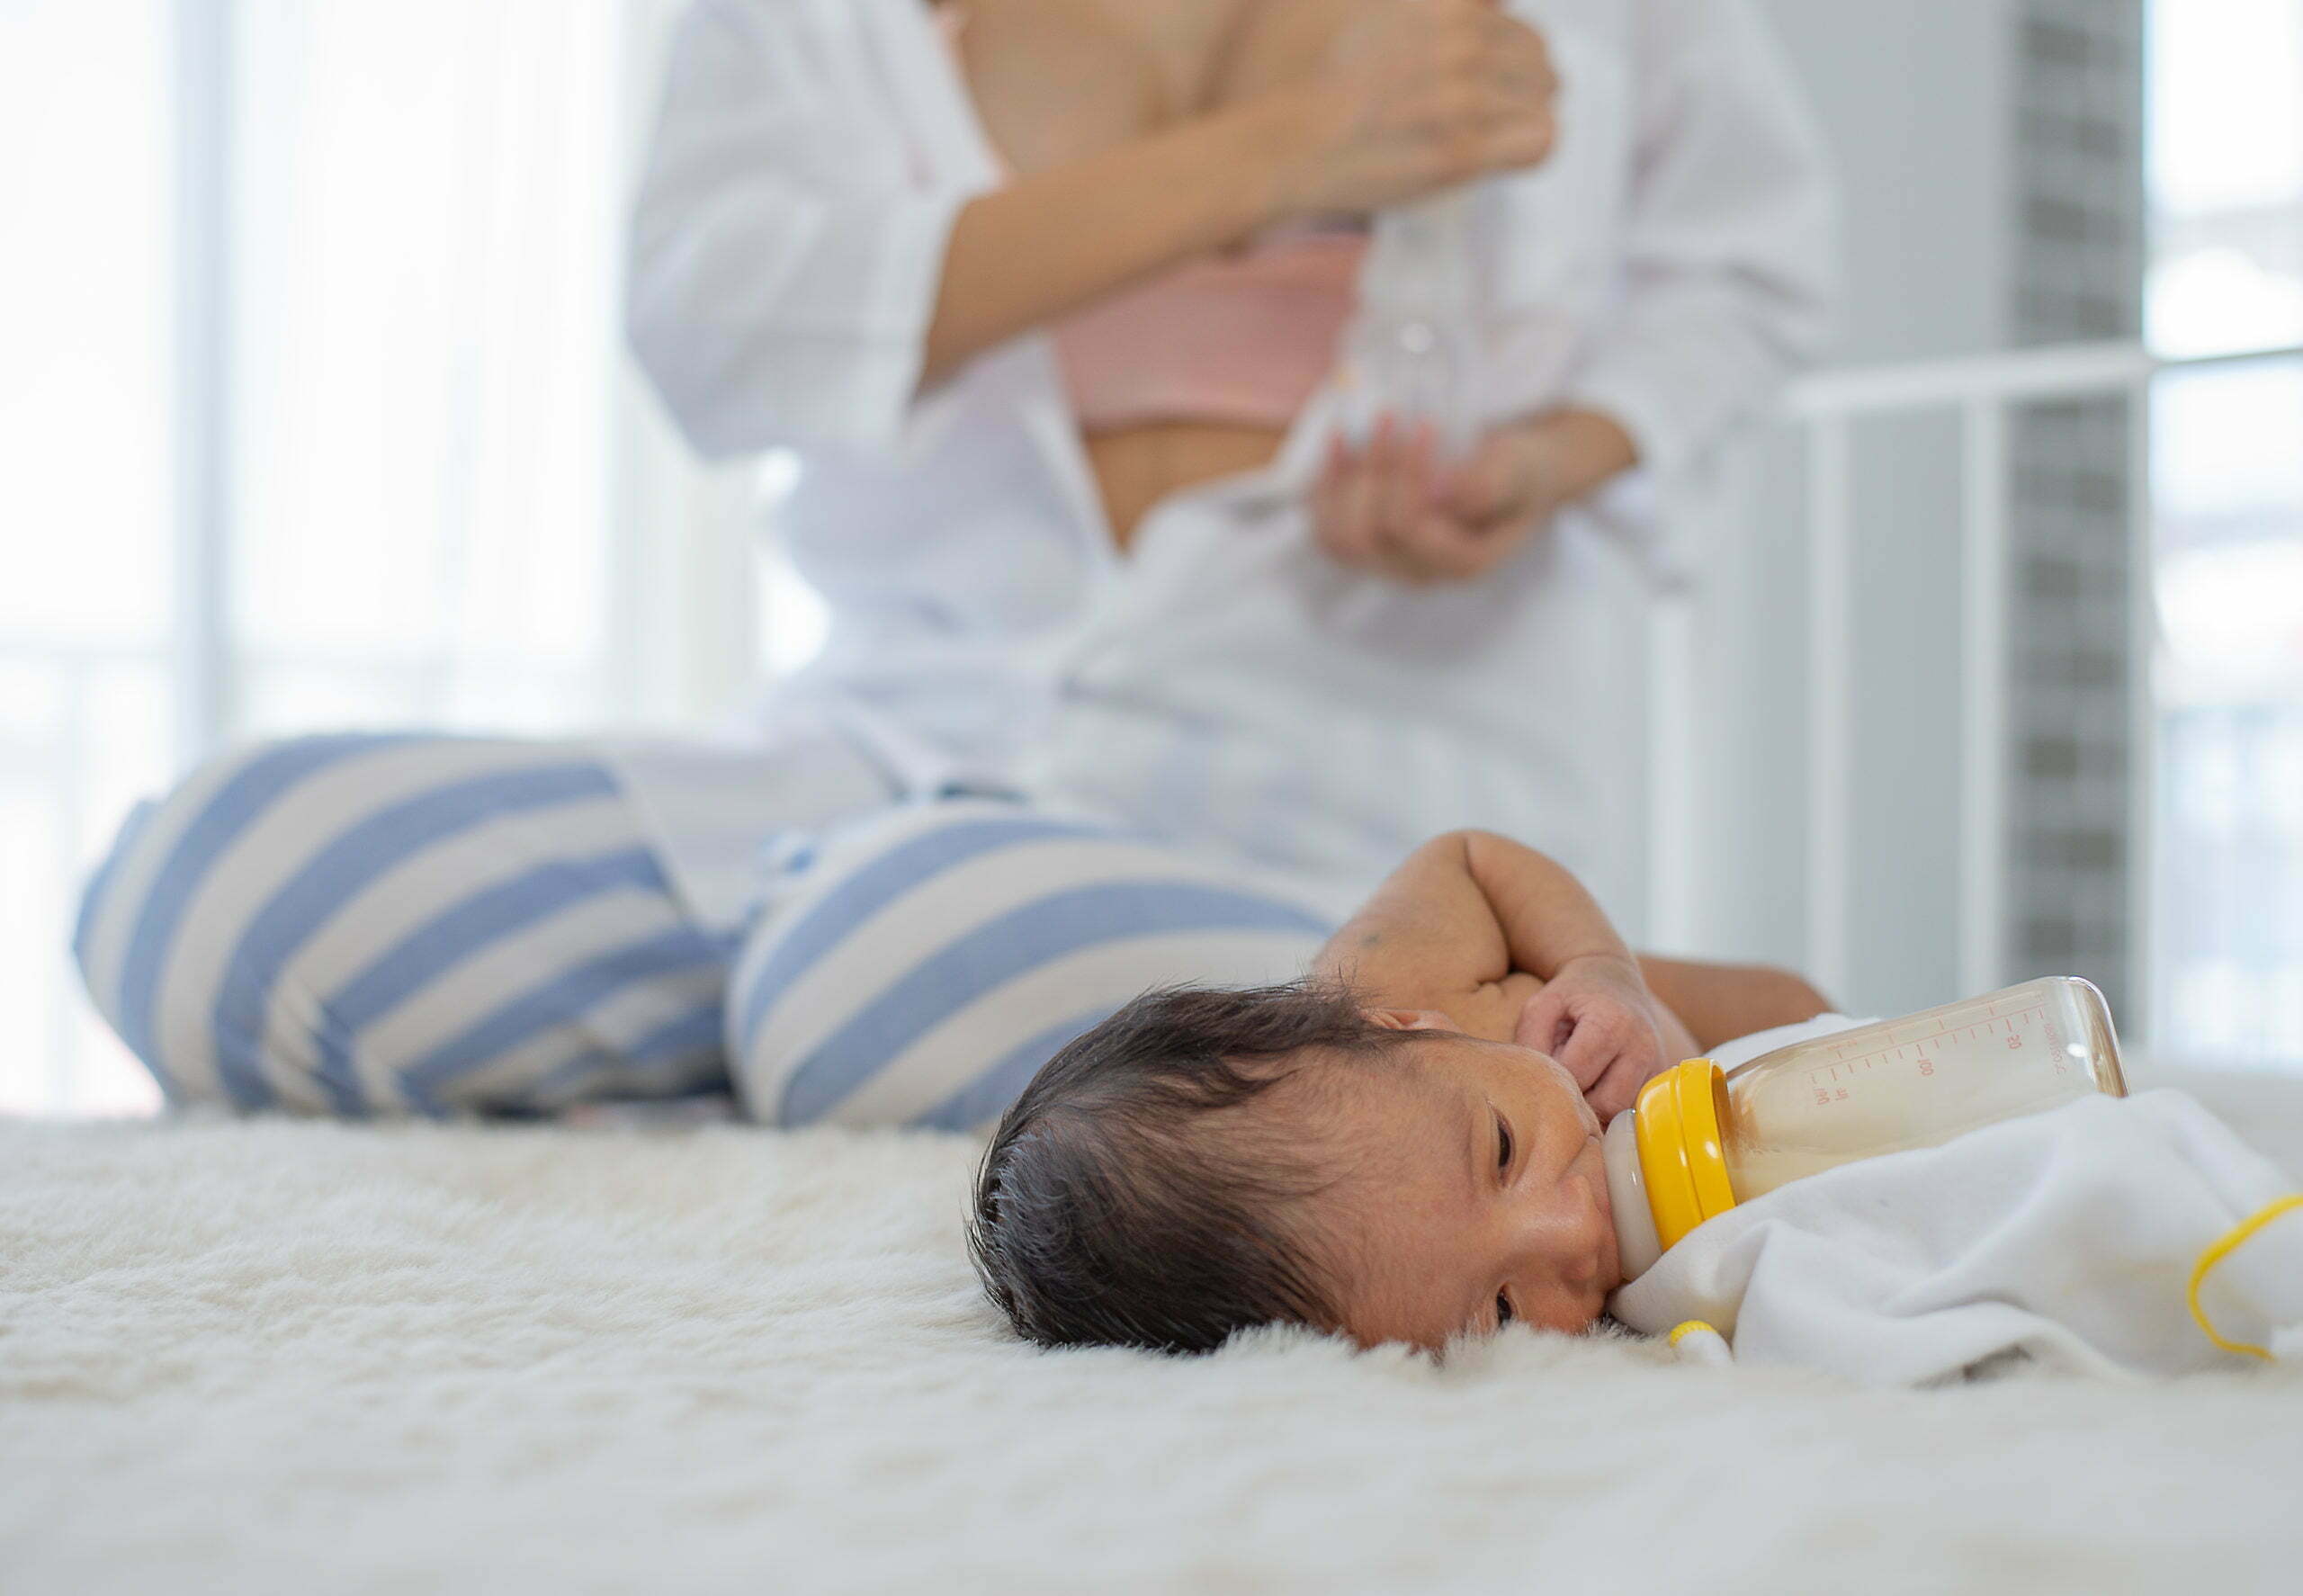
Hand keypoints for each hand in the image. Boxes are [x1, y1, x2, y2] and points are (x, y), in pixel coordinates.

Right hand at [1272, 0, 1556, 216]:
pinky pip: (1541, 141)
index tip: (1479, 81)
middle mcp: (1462, 41)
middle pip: (1539, 59)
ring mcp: (1464, 97)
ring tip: (1478, 138)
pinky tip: (1496, 157)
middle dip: (1519, 89)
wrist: (1295, 143)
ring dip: (1516, 122)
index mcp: (1451, 3)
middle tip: (1482, 117)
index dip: (1503, 57)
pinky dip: (1527, 150)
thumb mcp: (1385, 11)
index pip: (1518, 23)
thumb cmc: (1336, 85)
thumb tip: (1500, 8)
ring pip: (1543, 100)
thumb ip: (1440, 11)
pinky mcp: (1462, 150)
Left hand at [1312, 415, 1560, 583]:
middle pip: (1370, 534)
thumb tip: (1439, 494)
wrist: (1511, 473)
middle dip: (1375, 470)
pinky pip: (1326, 529)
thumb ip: (1489, 483)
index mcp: (1465, 562)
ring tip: (1366, 427)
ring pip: (1340, 536)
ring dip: (1345, 476)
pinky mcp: (1367, 546)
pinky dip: (1325, 485)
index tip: (1426, 425)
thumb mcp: (1520, 469)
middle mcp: (1423, 572)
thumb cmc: (1519, 470)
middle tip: (1391, 416)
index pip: (1412, 529)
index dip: (1408, 476)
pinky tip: (1339, 440)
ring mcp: (1390, 564)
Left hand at [1513, 955, 1670, 1121]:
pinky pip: (1633, 1108)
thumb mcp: (1541, 1006)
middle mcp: (1641, 1045)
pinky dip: (1611, 1106)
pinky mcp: (1660, 1078)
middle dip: (1578, 1102)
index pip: (1577, 1075)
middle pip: (1606, 1103)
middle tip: (1561, 1082)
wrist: (1612, 977)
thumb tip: (1536, 1088)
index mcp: (1611, 1023)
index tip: (1542, 1070)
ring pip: (1622, 1113)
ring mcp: (1657, 1064)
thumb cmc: (1571, 994)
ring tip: (1580, 1081)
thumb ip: (1531, 1043)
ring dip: (1595, 1108)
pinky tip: (1597, 1084)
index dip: (1553, 1080)